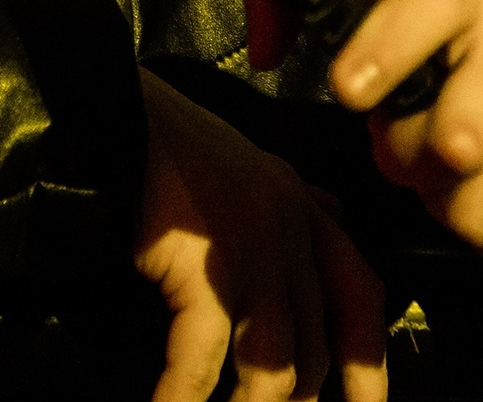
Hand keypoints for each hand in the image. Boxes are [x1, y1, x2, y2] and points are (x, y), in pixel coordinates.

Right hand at [133, 68, 385, 401]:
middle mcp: (289, 227)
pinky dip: (185, 396)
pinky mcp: (202, 264)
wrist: (112, 109)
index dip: (370, 364)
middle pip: (313, 347)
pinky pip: (203, 355)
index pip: (360, 294)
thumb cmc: (169, 145)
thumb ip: (295, 200)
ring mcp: (250, 246)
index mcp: (303, 207)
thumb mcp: (250, 167)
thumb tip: (334, 217)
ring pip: (274, 364)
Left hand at [280, 0, 482, 274]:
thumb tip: (262, 43)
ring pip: (476, 210)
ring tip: (450, 164)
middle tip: (411, 133)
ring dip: (445, 202)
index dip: (388, 47)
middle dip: (407, 154)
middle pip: (453, 142)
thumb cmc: (466, 17)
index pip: (432, 5)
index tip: (348, 88)